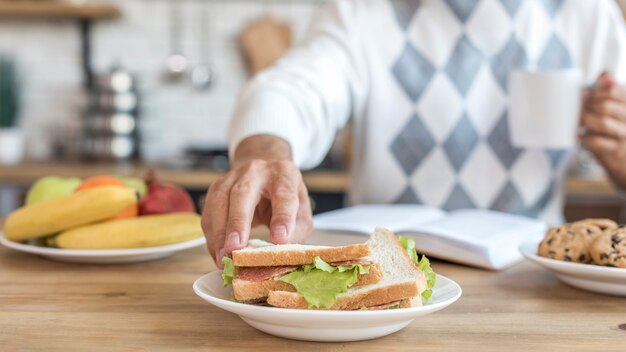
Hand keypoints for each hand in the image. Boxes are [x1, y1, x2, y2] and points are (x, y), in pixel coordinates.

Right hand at [201, 137, 312, 267]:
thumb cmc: (284, 197)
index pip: (284, 195)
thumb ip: (296, 231)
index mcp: (284, 174)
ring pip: (220, 202)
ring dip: (219, 233)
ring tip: (223, 257)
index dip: (282, 218)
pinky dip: (211, 235)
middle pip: (243, 193)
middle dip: (238, 222)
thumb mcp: (301, 211)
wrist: (264, 174)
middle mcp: (256, 171)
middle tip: (235, 248)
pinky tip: (217, 252)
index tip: (280, 240)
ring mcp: (233, 177)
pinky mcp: (216, 188)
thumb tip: (282, 252)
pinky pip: (209, 212)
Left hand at [580, 72, 625, 186]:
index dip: (596, 90)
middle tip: (581, 109)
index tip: (586, 94)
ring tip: (581, 122)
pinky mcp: (616, 151)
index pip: (615, 90)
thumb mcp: (619, 107)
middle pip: (606, 105)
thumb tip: (605, 74)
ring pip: (602, 122)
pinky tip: (582, 136)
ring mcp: (625, 135)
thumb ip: (612, 89)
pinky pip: (597, 142)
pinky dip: (585, 138)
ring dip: (586, 120)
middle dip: (587, 106)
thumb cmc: (619, 128)